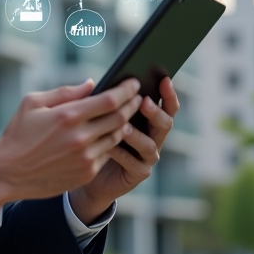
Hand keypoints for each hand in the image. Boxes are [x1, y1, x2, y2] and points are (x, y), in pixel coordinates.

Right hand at [0, 78, 142, 212]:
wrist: (8, 173)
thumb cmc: (18, 134)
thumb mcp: (32, 103)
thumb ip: (65, 92)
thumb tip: (91, 84)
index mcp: (68, 116)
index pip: (110, 99)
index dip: (126, 90)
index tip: (134, 84)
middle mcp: (81, 137)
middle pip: (120, 118)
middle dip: (132, 105)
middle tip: (137, 98)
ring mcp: (86, 158)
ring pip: (117, 136)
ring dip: (124, 124)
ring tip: (125, 115)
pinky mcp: (86, 173)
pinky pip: (107, 154)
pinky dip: (110, 142)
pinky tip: (109, 135)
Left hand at [68, 76, 179, 223]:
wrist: (85, 169)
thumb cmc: (92, 136)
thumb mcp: (97, 116)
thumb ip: (100, 102)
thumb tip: (94, 83)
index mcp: (148, 119)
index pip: (166, 105)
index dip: (168, 93)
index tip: (164, 79)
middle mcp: (153, 137)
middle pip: (165, 123)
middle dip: (155, 111)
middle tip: (143, 101)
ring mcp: (147, 156)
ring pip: (150, 144)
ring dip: (137, 134)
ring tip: (124, 126)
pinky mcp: (138, 173)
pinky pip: (134, 163)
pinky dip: (122, 154)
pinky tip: (109, 147)